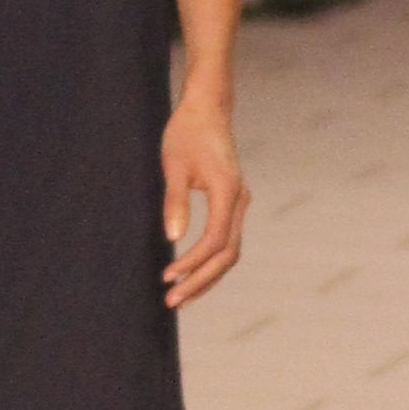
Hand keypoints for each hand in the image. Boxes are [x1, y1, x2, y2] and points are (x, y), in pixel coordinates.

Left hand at [161, 94, 247, 308]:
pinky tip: (191, 273)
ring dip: (207, 276)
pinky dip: (211, 261)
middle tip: (172, 301)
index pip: (214, 241)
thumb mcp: (173, 165)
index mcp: (228, 192)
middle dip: (200, 280)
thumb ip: (174, 201)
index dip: (192, 263)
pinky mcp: (233, 201)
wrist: (207, 108)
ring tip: (180, 295)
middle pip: (227, 254)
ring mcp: (240, 202)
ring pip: (230, 251)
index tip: (168, 276)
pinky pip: (227, 239)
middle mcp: (240, 200)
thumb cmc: (187, 132)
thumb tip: (172, 238)